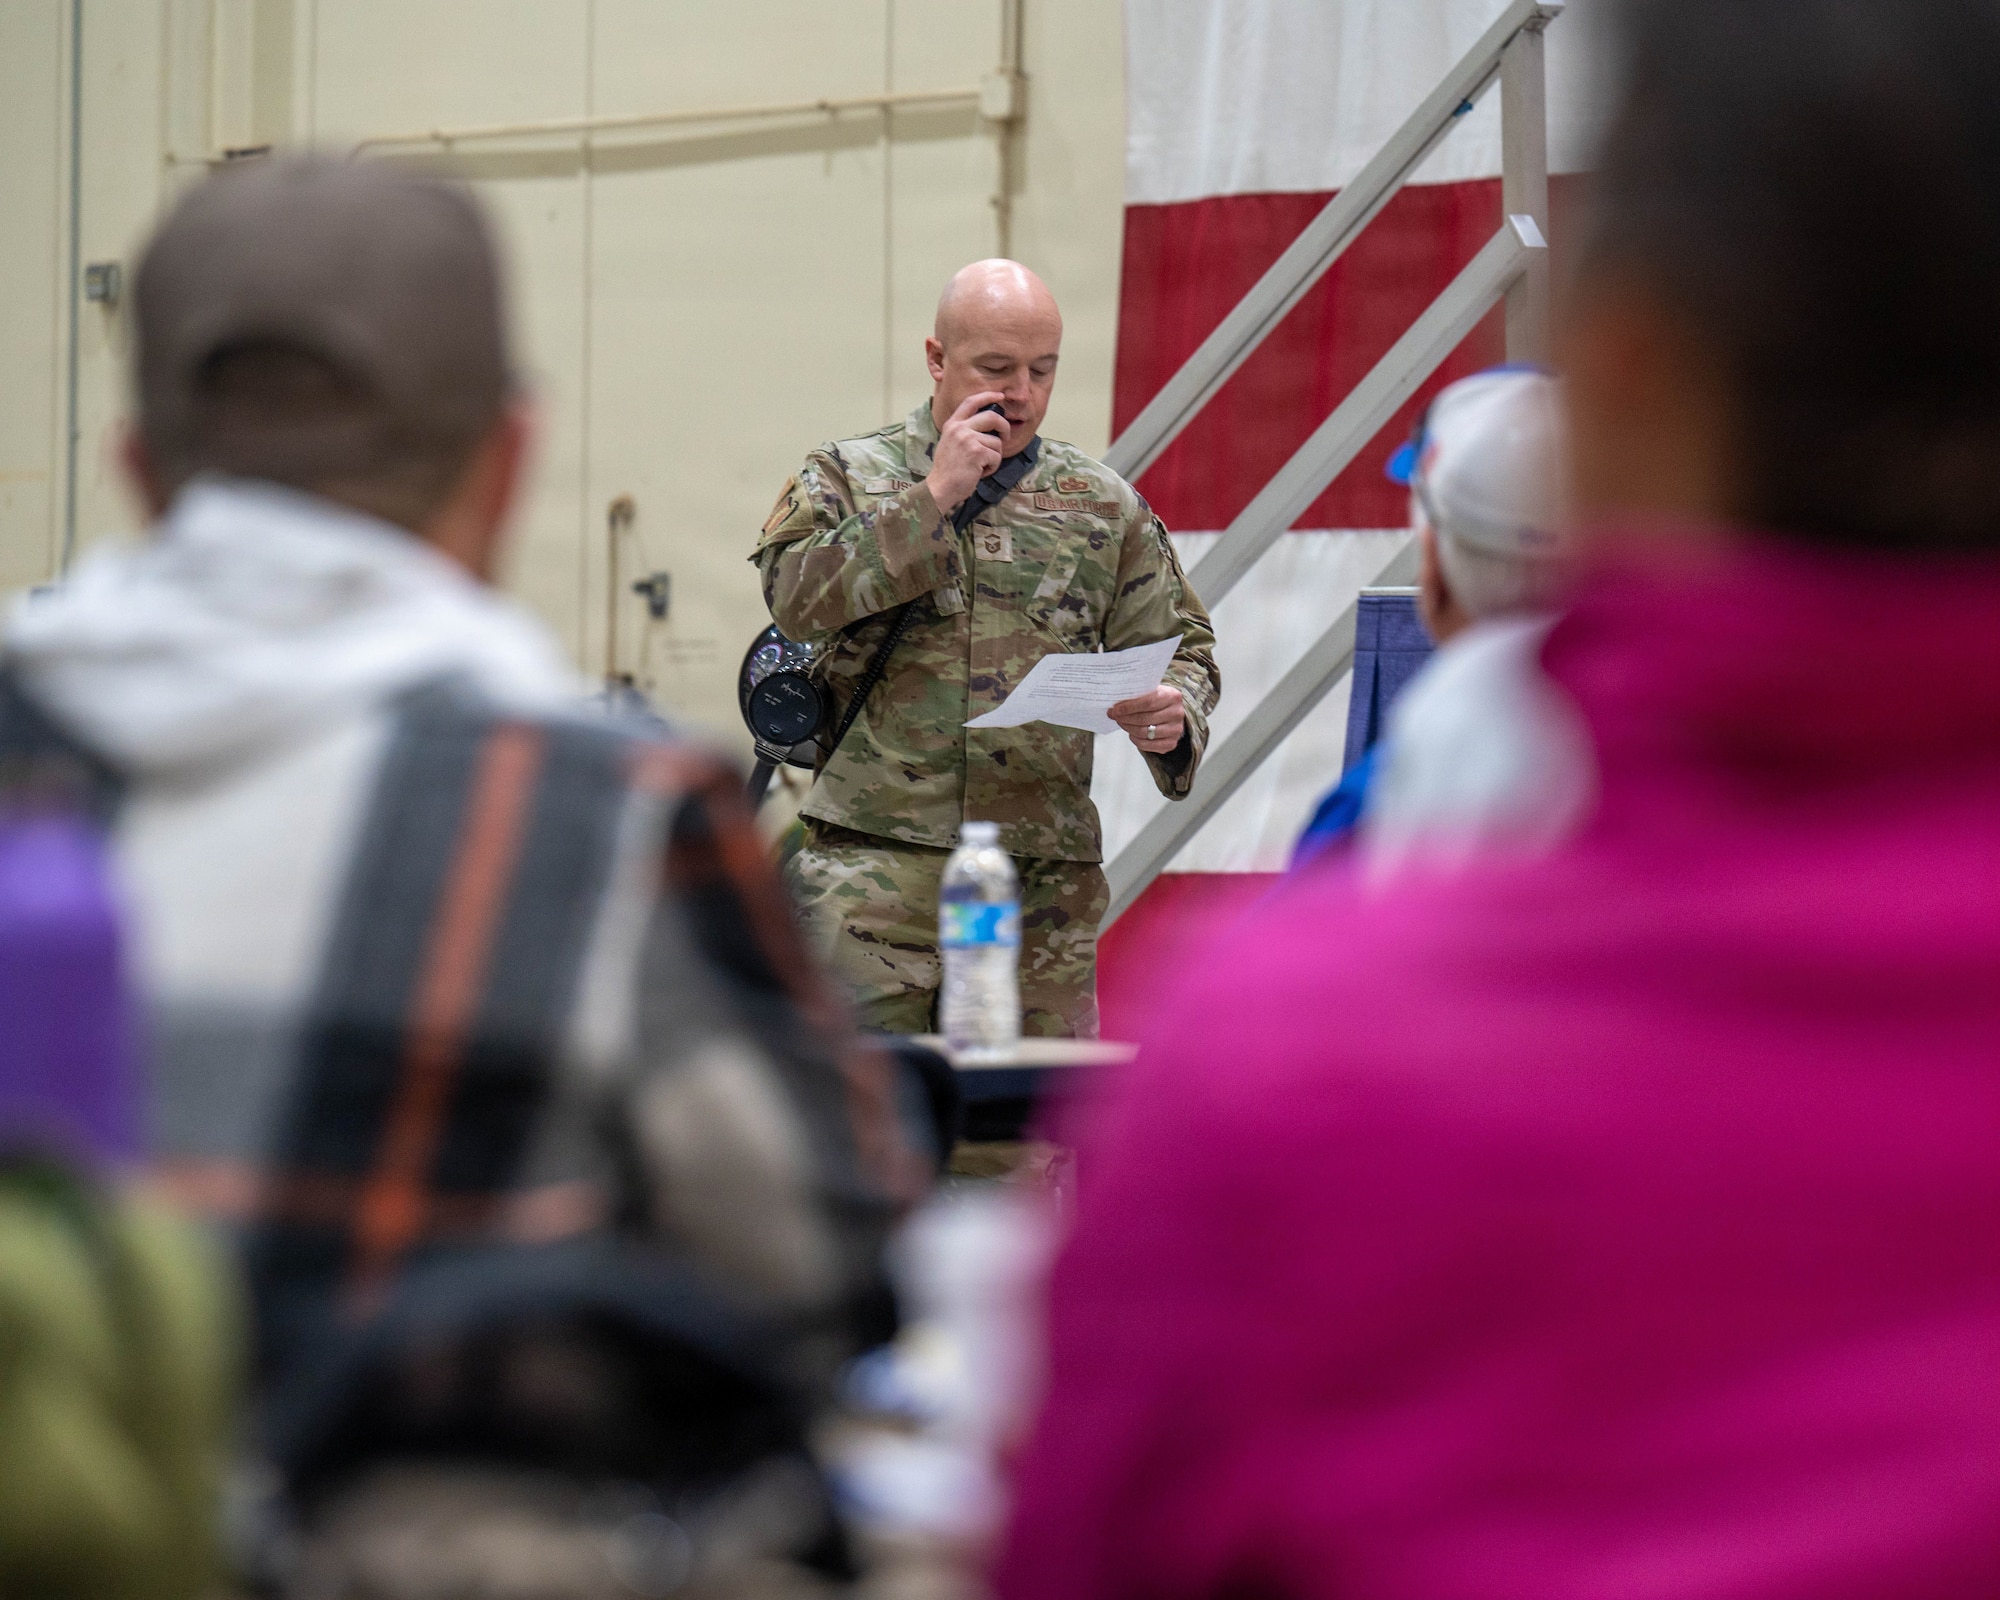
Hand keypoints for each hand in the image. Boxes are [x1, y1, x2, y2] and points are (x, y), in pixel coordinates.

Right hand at [927, 392, 1008, 509]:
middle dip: (1004, 427)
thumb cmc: (948, 469)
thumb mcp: (950, 442)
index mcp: (953, 424)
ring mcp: (968, 439)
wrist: (941, 487)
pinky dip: (992, 467)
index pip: (971, 402)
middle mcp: (960, 428)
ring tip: (981, 466)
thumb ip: (964, 431)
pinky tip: (980, 472)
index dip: (988, 396)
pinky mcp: (977, 452)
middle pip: (992, 417)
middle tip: (1005, 438)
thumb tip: (989, 425)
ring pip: (997, 442)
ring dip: (994, 457)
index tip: (1000, 396)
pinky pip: (996, 456)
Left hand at [1109, 685, 1184, 754]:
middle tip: (1114, 715)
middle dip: (1125, 718)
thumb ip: (1138, 695)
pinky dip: (1135, 740)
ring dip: (1128, 728)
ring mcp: (1175, 730)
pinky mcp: (1171, 743)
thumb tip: (1116, 704)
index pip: (1148, 702)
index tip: (1115, 709)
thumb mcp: (1152, 691)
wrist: (1172, 712)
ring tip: (1121, 722)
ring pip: (1144, 732)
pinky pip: (1147, 745)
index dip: (1129, 707)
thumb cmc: (1158, 700)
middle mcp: (1177, 713)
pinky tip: (1131, 733)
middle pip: (1144, 719)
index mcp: (1173, 696)